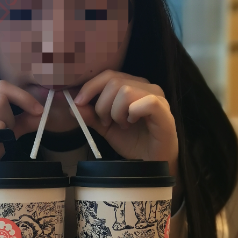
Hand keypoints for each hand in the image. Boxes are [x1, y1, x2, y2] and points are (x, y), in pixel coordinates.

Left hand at [73, 70, 180, 203]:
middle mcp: (145, 86)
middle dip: (102, 104)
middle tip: (106, 122)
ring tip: (121, 125)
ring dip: (116, 112)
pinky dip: (133, 113)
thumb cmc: (133, 142)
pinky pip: (146, 102)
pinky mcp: (164, 110)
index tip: (78, 103)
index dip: (90, 87)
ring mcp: (157, 96)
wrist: (150, 163)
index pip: (108, 75)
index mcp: (132, 85)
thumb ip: (90, 115)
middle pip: (114, 81)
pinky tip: (132, 123)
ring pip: (126, 91)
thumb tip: (72, 105)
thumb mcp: (105, 128)